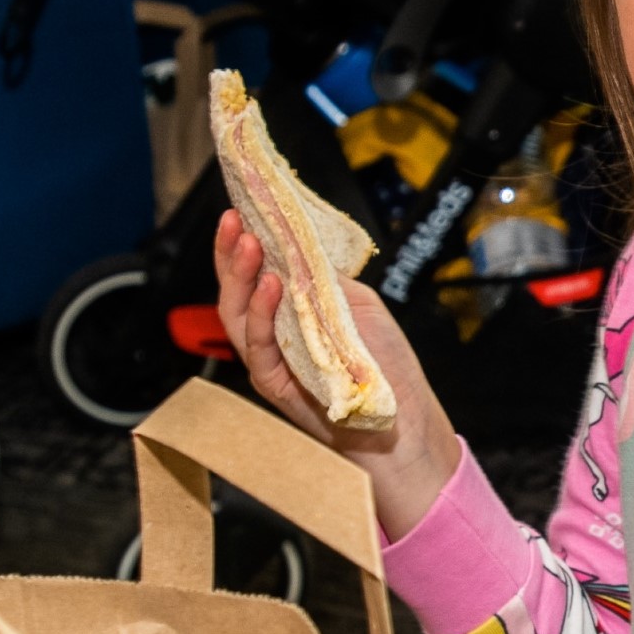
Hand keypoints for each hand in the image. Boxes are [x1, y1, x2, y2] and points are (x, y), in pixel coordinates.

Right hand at [209, 205, 461, 535]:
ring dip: (242, 276)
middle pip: (238, 289)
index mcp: (294, 311)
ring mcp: (272, 358)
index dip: (247, 240)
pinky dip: (262, 314)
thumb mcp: (360, 308)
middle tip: (235, 220)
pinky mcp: (275, 383)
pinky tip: (271, 285)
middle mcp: (276, 332)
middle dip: (232, 253)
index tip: (243, 206)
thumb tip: (300, 248)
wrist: (402, 427)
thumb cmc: (386, 369)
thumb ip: (327, 280)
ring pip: (238, 314)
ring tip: (250, 244)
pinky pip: (259, 346)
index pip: (260, 270)